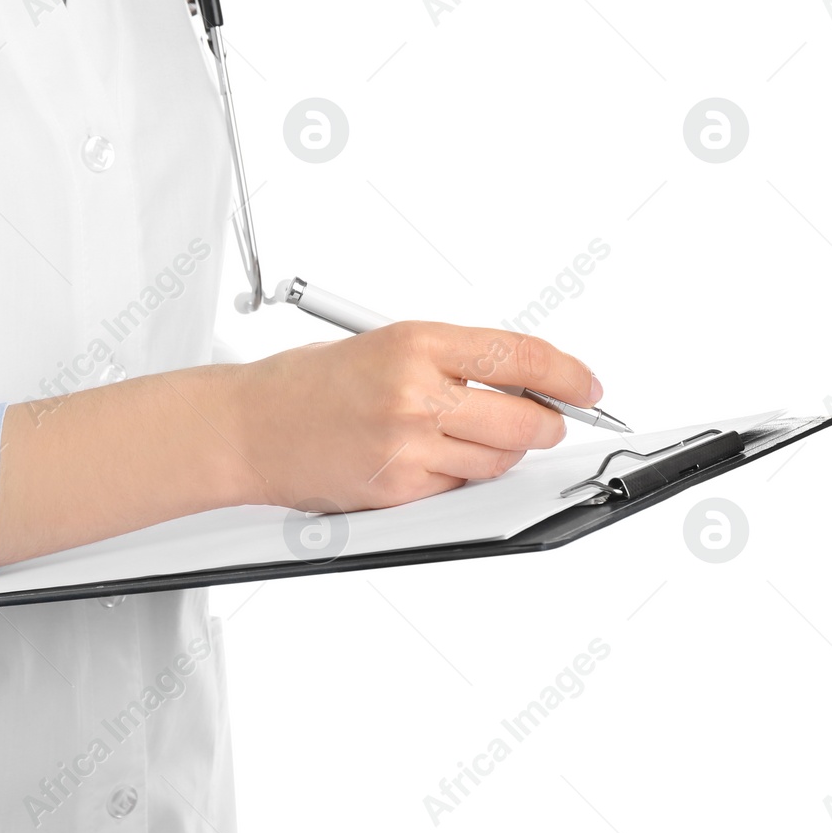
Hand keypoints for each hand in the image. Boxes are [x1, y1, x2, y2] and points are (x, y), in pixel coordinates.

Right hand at [222, 321, 600, 510]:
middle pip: (525, 420)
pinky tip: (428, 458)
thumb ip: (451, 361)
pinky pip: (458, 489)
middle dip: (547, 425)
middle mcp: (414, 392)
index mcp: (414, 342)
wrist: (245, 427)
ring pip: (498, 462)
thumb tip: (523, 381)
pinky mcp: (397, 490)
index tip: (587, 387)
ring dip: (502, 454)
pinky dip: (458, 478)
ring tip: (470, 438)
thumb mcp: (381, 345)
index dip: (568, 375)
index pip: (519, 357)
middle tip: (547, 421)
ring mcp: (407, 446)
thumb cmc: (305, 385)